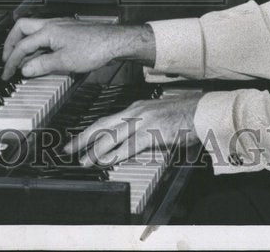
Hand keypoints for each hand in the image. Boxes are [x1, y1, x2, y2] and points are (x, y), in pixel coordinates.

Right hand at [1, 18, 153, 79]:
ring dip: (24, 43)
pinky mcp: (67, 30)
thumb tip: (25, 69)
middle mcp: (51, 24)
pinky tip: (40, 55)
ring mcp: (59, 25)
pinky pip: (44, 34)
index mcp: (47, 31)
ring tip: (22, 60)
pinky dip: (37, 44)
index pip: (22, 45)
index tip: (7, 73)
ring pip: (33, 29)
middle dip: (10, 42)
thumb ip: (42, 65)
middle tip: (6, 58)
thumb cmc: (95, 47)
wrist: (114, 41)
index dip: (11, 60)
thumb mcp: (65, 62)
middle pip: (21, 27)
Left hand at [64, 91, 201, 166]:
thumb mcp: (156, 115)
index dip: (90, 130)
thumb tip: (127, 139)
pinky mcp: (152, 133)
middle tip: (68, 149)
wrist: (201, 111)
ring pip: (112, 136)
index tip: (78, 139)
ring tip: (84, 160)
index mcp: (136, 108)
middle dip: (84, 137)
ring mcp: (143, 122)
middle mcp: (136, 112)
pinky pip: (129, 145)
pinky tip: (106, 160)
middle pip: (103, 125)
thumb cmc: (182, 115)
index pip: (107, 119)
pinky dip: (115, 153)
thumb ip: (141, 125)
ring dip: (96, 150)